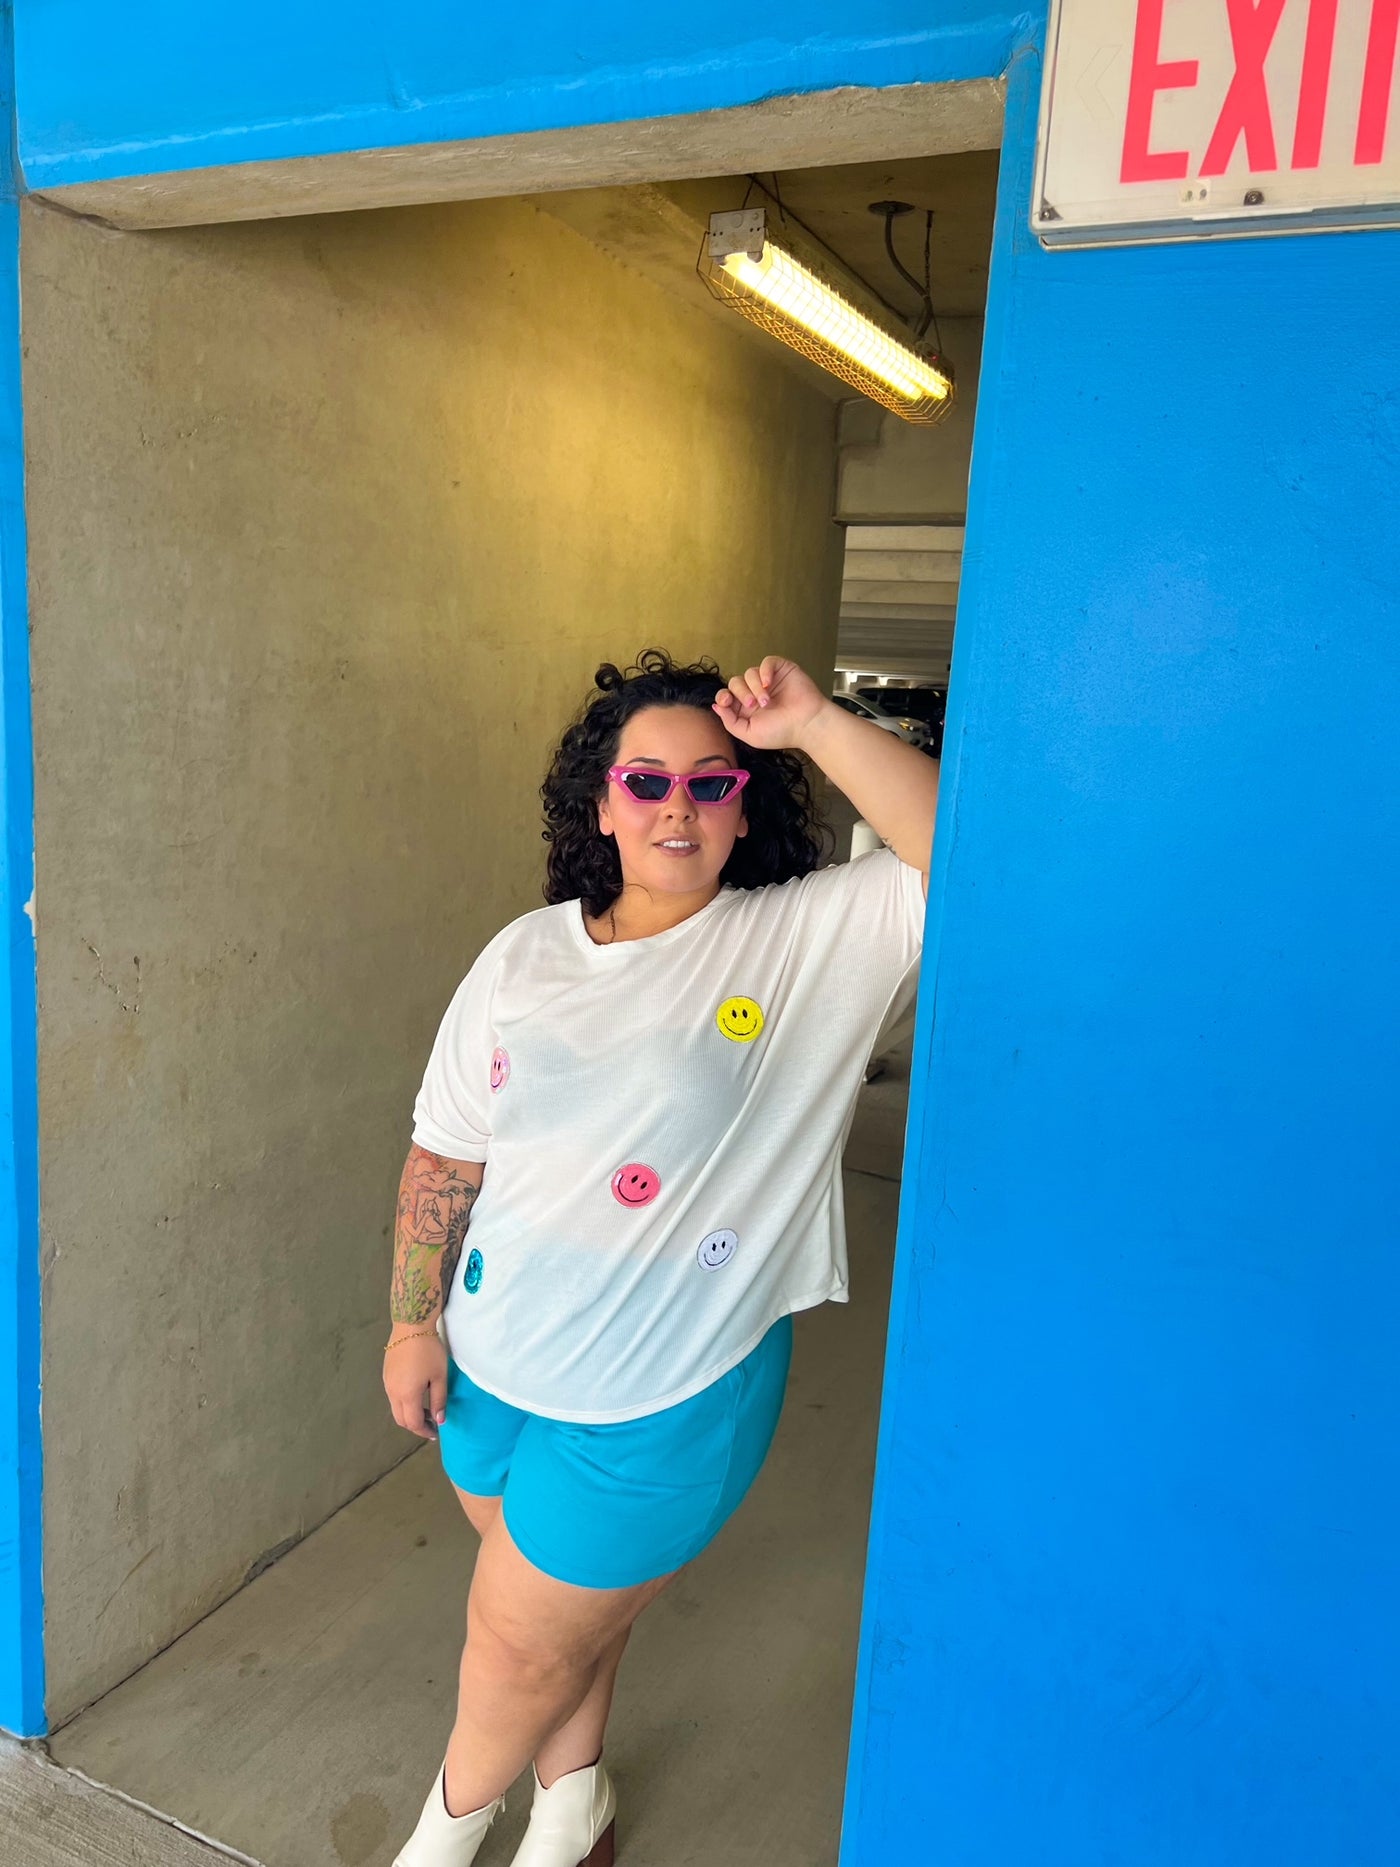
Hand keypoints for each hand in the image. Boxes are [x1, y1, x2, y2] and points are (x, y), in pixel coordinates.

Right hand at [383, 1332, 448, 1441]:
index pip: (413, 1423)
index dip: (425, 1431)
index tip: (436, 1433)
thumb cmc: (428, 1350)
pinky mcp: (386, 1374)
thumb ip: (439, 1400)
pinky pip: (393, 1396)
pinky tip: (416, 1394)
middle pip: (401, 1419)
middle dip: (416, 1425)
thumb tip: (440, 1420)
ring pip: (395, 1408)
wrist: (411, 1325)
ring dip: (409, 1413)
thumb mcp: (439, 1376)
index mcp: (406, 1395)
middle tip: (432, 1423)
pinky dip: (404, 1402)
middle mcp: (392, 1392)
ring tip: (426, 1408)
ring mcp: (387, 1383)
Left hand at [712, 656, 827, 750]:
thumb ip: (730, 722)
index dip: (723, 696)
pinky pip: (766, 662)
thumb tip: (716, 706)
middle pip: (735, 682)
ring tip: (767, 701)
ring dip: (755, 687)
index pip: (726, 695)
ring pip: (749, 673)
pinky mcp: (781, 670)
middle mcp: (755, 692)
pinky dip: (765, 671)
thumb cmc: (781, 732)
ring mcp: (768, 680)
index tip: (726, 702)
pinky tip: (769, 684)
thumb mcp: (749, 734)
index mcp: (746, 708)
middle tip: (754, 705)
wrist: (807, 724)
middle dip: (741, 693)